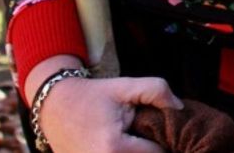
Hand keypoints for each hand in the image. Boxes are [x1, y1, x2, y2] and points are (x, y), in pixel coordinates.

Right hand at [38, 75, 182, 152]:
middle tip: (149, 132)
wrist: (54, 107)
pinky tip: (127, 143)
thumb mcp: (125, 86)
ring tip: (137, 137)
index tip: (162, 127)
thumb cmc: (92, 96)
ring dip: (141, 151)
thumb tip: (180, 108)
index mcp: (114, 148)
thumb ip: (157, 91)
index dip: (166, 140)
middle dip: (153, 148)